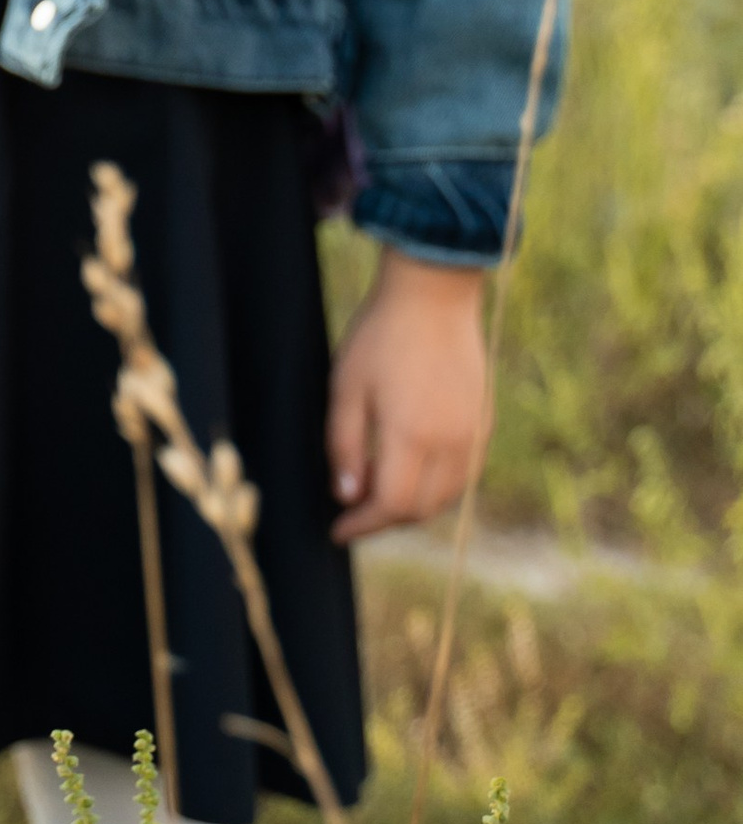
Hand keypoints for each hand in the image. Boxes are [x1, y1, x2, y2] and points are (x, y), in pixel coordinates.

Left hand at [325, 249, 491, 544]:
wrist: (434, 294)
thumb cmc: (381, 335)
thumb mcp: (345, 387)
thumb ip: (344, 446)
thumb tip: (347, 495)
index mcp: (413, 435)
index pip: (392, 506)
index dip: (363, 525)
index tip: (338, 530)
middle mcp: (452, 442)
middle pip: (421, 509)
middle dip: (385, 519)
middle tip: (354, 509)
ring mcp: (474, 433)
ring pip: (446, 497)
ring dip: (412, 505)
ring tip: (378, 486)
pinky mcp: (485, 422)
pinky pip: (463, 475)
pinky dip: (436, 486)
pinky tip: (410, 467)